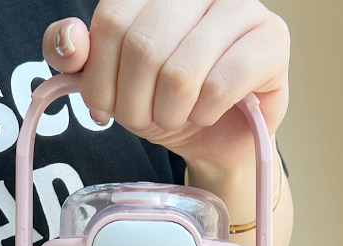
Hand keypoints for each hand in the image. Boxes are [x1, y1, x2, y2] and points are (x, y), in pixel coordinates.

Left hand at [42, 0, 289, 177]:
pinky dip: (203, 114)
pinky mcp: (272, 41)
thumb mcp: (111, 82)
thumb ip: (78, 57)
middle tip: (145, 119)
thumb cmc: (165, 101)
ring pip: (181, 72)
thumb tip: (70, 41)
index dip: (100, 77)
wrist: (216, 137)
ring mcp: (242, 7)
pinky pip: (218, 86)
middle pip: (144, 46)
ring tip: (174, 118)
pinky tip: (206, 114)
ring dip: (168, 113)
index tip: (105, 107)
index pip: (112, 21)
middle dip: (134, 103)